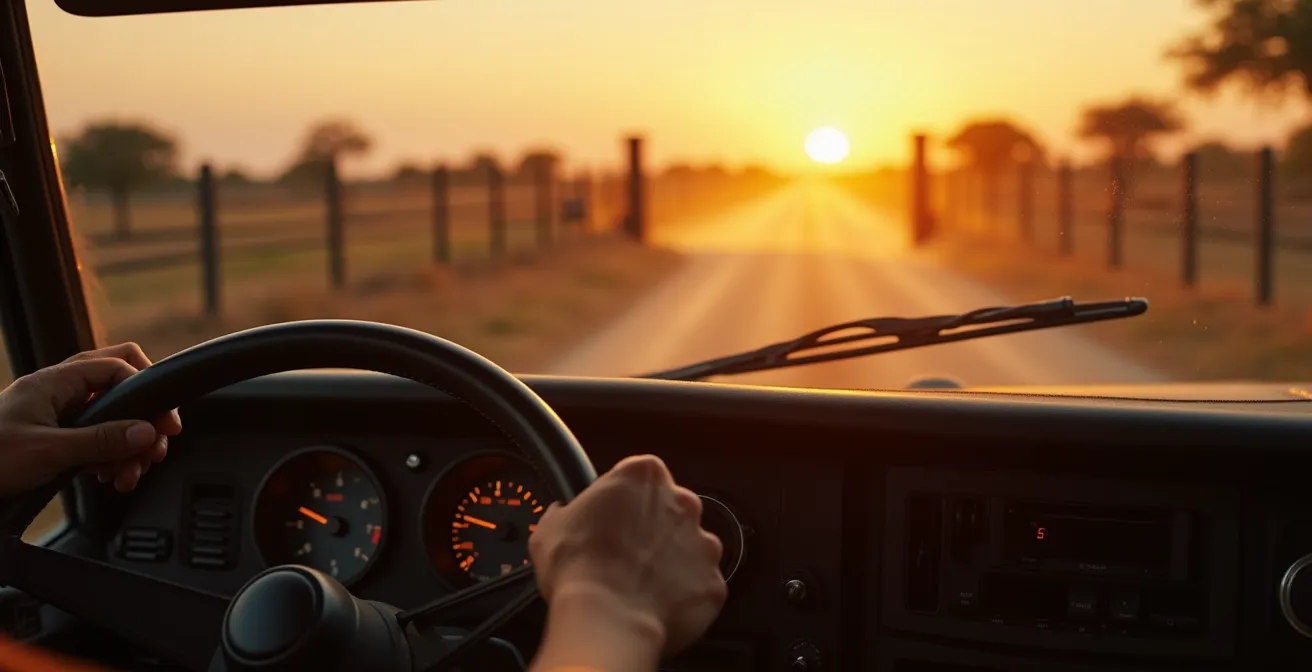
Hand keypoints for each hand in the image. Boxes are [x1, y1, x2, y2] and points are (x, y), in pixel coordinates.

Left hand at [0, 343, 180, 495]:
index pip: (119, 367)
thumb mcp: (49, 450)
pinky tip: (109, 476)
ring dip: (127, 445)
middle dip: (143, 420)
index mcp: (56, 381)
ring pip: (110, 417)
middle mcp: (59, 391)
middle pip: (119, 387)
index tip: (165, 426)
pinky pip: (94, 438)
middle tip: (155, 451)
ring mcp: (56, 413)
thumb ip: (101, 440)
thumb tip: (147, 432)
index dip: (148, 393)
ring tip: (130, 474)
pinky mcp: (53, 437)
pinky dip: (109, 456)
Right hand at [529, 455, 726, 661]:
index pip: (640, 477)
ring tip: (642, 585)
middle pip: (672, 509)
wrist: (606, 619)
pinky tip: (657, 606)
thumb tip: (564, 513)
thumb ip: (567, 511)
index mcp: (645, 475)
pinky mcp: (714, 583)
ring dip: (673, 561)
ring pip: (691, 547)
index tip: (612, 521)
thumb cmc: (576, 567)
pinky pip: (700, 586)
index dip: (625, 501)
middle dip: (654, 529)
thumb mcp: (552, 527)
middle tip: (626, 555)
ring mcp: (705, 543)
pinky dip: (684, 596)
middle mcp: (683, 502)